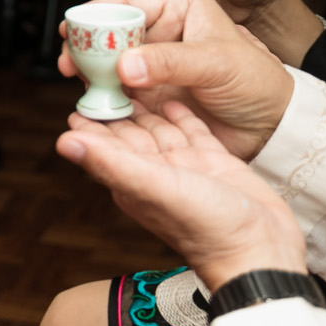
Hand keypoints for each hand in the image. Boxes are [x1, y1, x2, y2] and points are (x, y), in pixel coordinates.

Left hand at [56, 101, 307, 290]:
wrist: (261, 250)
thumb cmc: (207, 228)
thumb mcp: (153, 187)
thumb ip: (111, 163)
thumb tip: (64, 142)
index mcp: (134, 181)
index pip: (104, 144)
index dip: (92, 121)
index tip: (80, 92)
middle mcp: (157, 174)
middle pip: (131, 134)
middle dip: (117, 108)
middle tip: (106, 75)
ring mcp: (187, 169)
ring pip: (160, 131)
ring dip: (146, 109)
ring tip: (135, 78)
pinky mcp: (215, 164)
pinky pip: (194, 134)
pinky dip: (182, 117)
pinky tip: (173, 100)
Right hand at [57, 0, 295, 160]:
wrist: (273, 128)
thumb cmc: (258, 83)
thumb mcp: (216, 62)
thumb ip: (170, 62)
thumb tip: (126, 65)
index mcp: (182, 11)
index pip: (130, 3)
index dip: (98, 12)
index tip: (73, 26)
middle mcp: (165, 37)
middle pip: (113, 35)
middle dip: (88, 46)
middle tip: (69, 60)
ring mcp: (157, 69)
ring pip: (112, 66)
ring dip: (92, 74)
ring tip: (78, 82)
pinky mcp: (154, 99)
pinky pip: (120, 95)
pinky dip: (104, 99)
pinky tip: (95, 103)